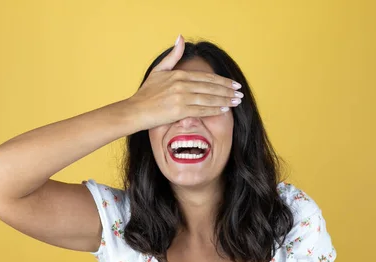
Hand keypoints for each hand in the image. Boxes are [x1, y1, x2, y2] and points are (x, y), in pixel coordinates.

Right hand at [126, 34, 242, 130]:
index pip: (206, 78)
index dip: (222, 81)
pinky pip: (201, 110)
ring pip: (209, 98)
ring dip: (225, 100)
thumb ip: (173, 56)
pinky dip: (214, 109)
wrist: (135, 111)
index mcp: (179, 75)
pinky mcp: (179, 110)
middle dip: (227, 90)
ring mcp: (181, 97)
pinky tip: (224, 109)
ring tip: (236, 101)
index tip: (234, 84)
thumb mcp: (158, 70)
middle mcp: (181, 85)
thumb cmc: (146, 94)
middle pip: (210, 87)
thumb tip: (181, 37)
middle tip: (240, 93)